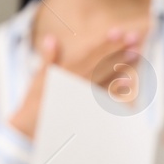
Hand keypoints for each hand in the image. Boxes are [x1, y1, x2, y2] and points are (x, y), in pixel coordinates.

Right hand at [8, 25, 146, 139]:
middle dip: (118, 50)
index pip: (88, 54)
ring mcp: (81, 97)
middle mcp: (75, 83)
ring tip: (136, 54)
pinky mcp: (85, 110)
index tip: (118, 31)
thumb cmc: (33, 105)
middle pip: (100, 64)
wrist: (28, 132)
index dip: (104, 42)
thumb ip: (48, 59)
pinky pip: (103, 98)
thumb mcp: (38, 79)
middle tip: (134, 38)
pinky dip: (116, 89)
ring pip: (104, 78)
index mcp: (65, 73)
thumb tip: (51, 38)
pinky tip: (129, 81)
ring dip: (121, 65)